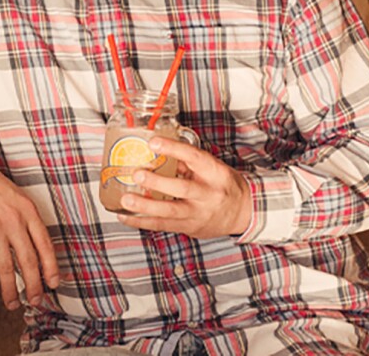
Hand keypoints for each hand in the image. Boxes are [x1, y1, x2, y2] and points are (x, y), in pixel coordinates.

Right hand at [0, 147, 59, 309]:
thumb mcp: (14, 195)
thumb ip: (25, 218)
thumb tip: (34, 248)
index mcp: (27, 209)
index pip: (45, 244)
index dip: (51, 268)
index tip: (53, 284)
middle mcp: (13, 219)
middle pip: (28, 261)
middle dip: (33, 286)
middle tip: (34, 301)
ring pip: (5, 268)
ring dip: (10, 291)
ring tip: (11, 304)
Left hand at [116, 136, 252, 238]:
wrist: (243, 212)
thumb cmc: (222, 185)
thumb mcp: (211, 168)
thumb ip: (186, 161)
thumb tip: (156, 151)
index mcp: (214, 173)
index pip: (194, 157)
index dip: (173, 148)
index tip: (153, 141)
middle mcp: (208, 194)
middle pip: (183, 188)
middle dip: (158, 182)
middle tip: (137, 174)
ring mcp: (198, 214)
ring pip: (171, 211)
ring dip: (146, 206)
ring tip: (126, 199)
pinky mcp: (189, 227)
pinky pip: (163, 225)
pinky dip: (142, 221)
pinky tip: (125, 216)